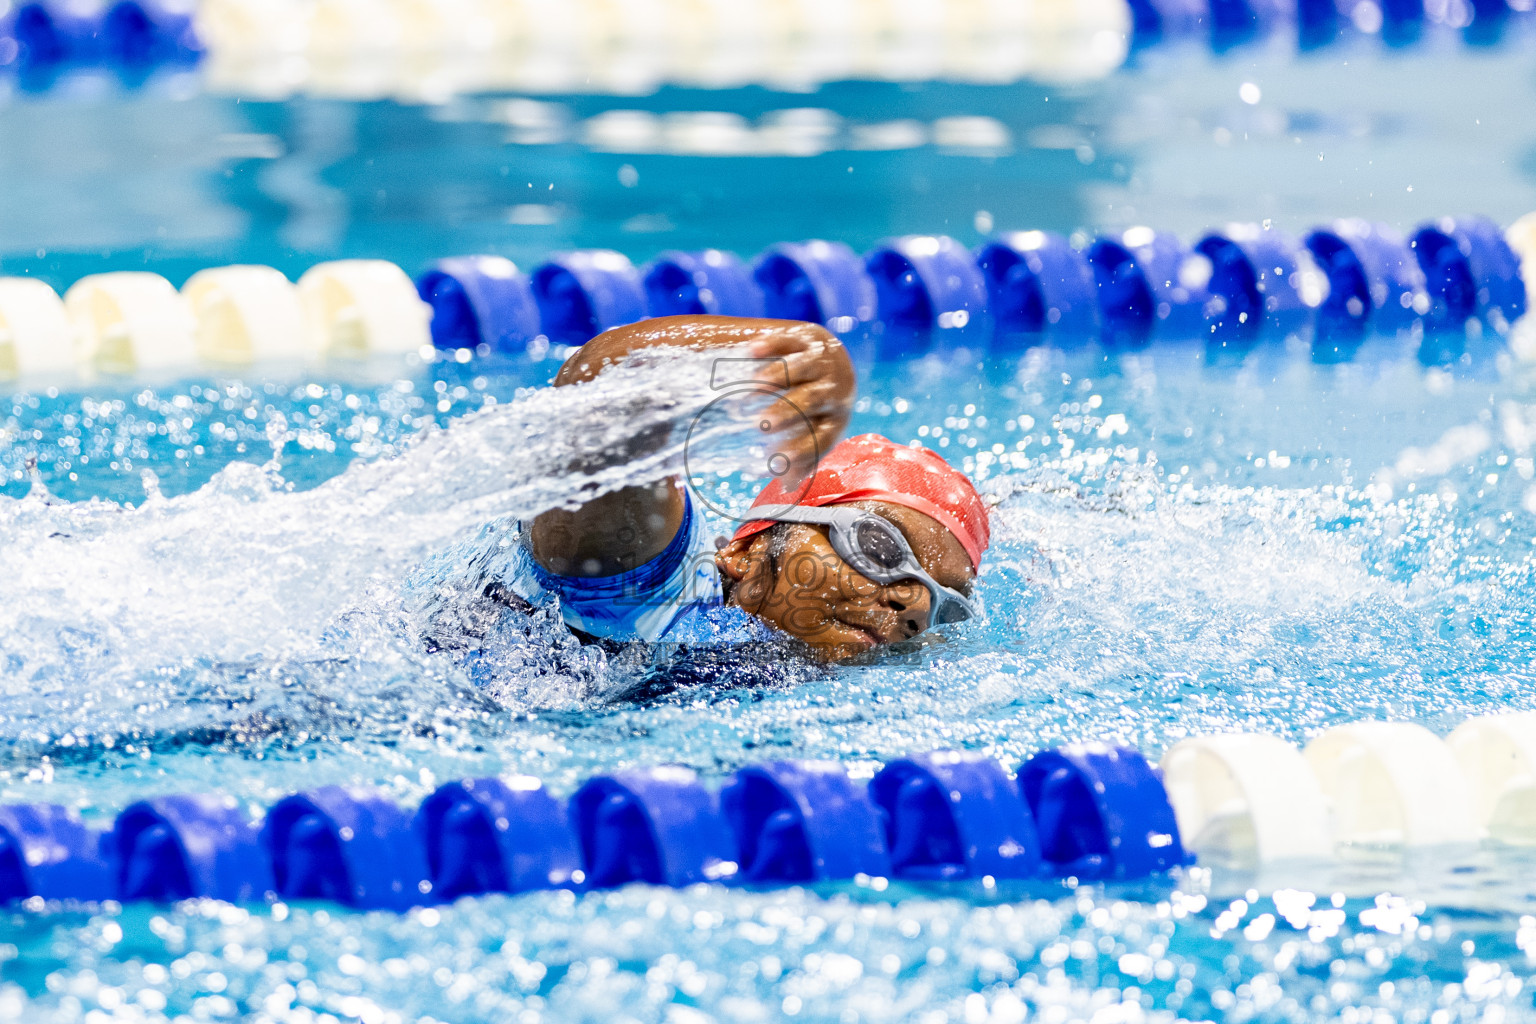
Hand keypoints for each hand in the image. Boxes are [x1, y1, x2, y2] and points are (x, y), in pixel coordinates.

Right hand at [747, 322, 854, 486]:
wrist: (833, 357)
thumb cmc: (817, 407)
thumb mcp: (815, 430)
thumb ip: (801, 455)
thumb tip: (787, 486)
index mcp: (835, 419)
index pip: (820, 437)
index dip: (800, 449)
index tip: (774, 460)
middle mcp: (833, 390)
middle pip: (810, 401)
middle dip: (785, 413)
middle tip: (761, 425)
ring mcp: (821, 363)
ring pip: (800, 369)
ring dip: (774, 379)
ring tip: (748, 393)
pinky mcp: (807, 338)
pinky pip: (789, 340)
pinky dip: (771, 344)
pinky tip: (751, 350)